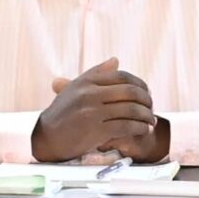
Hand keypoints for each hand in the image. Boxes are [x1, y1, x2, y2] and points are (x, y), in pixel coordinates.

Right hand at [51, 67, 169, 163]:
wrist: (47, 136)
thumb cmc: (62, 112)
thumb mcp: (76, 88)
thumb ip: (97, 73)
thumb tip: (116, 60)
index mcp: (87, 82)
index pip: (122, 76)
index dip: (139, 83)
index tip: (146, 92)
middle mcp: (90, 94)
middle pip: (130, 92)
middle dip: (147, 100)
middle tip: (151, 107)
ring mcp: (93, 112)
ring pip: (131, 110)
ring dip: (146, 116)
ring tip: (150, 121)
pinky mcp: (96, 131)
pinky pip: (126, 127)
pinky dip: (139, 128)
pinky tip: (143, 130)